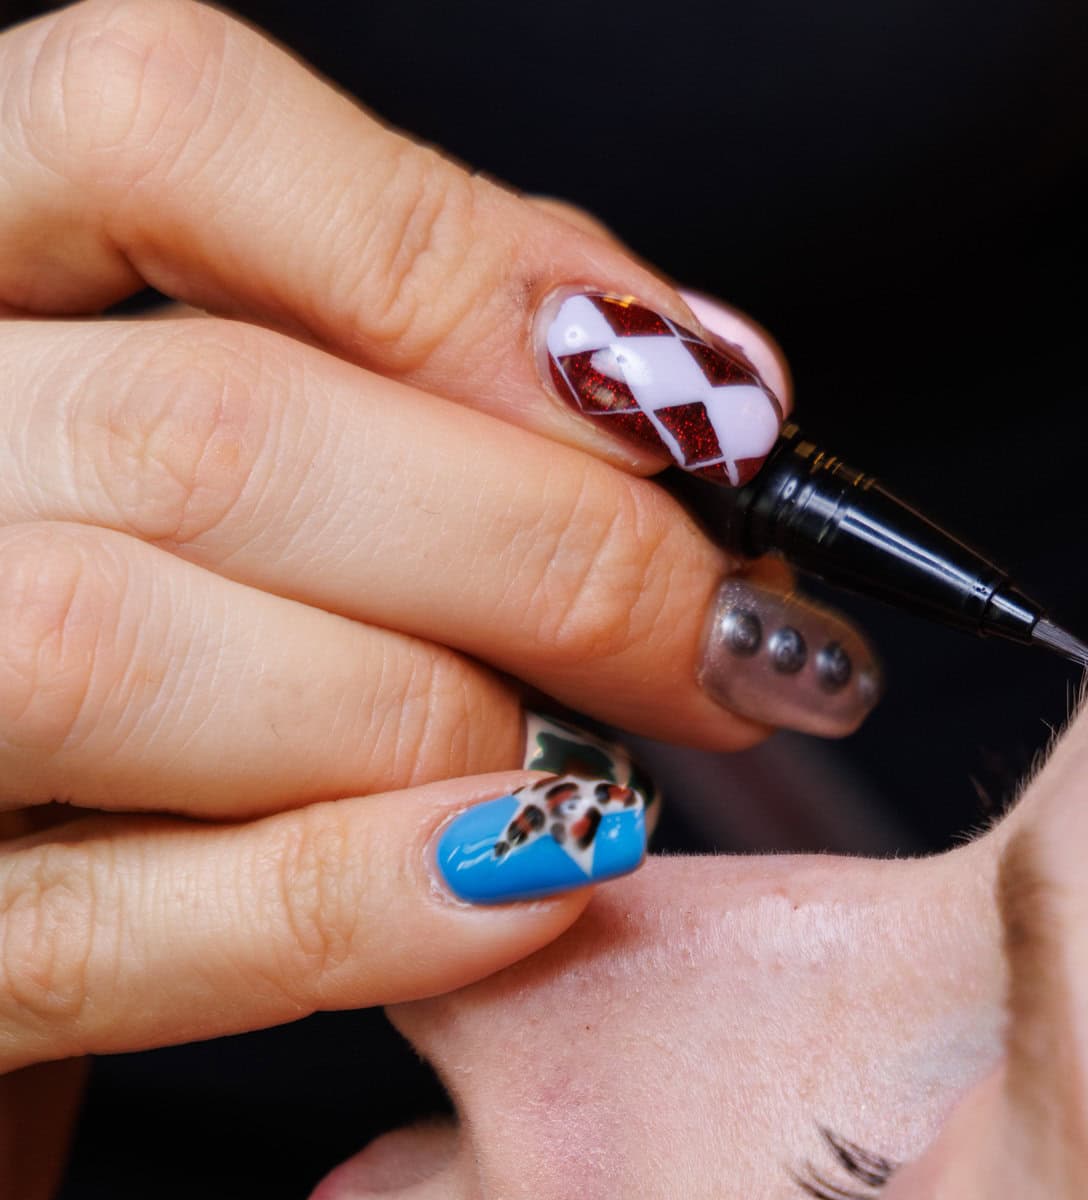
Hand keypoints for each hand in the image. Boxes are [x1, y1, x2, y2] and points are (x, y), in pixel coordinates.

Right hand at [0, 0, 872, 1199]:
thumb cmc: (107, 727)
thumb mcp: (198, 501)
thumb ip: (373, 405)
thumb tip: (673, 379)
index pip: (155, 132)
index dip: (454, 257)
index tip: (678, 394)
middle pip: (209, 425)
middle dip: (547, 546)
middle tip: (734, 644)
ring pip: (122, 645)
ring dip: (435, 717)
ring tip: (597, 781)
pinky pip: (99, 926)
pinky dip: (341, 902)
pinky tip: (521, 895)